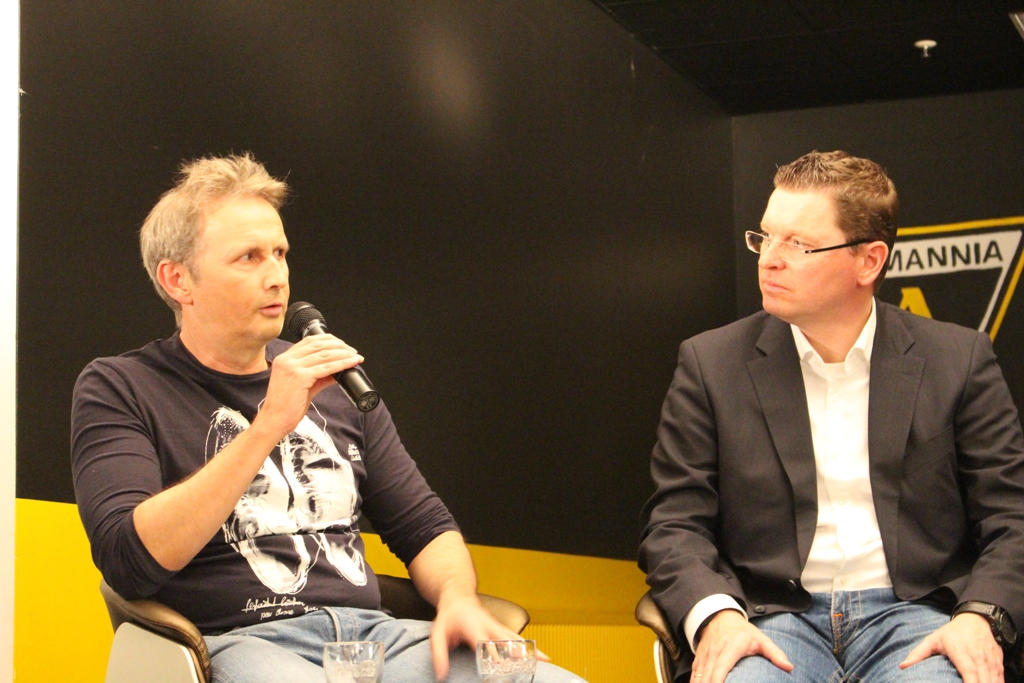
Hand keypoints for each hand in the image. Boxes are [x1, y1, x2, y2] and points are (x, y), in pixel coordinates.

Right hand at [255, 334, 362, 436]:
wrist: (274, 420)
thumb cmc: (285, 406)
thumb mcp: (303, 385)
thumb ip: (319, 376)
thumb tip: (337, 370)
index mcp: (284, 358)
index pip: (309, 341)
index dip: (328, 340)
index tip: (342, 344)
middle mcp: (287, 359)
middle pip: (318, 345)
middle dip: (339, 346)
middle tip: (352, 350)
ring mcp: (292, 367)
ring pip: (324, 355)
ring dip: (343, 354)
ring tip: (355, 356)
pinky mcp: (299, 377)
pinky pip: (326, 368)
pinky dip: (342, 364)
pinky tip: (351, 363)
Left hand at [429, 592, 546, 680]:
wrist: (458, 595)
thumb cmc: (449, 616)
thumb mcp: (437, 634)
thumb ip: (439, 655)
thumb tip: (442, 676)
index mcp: (473, 627)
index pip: (485, 644)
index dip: (493, 657)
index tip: (500, 671)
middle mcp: (488, 625)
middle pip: (507, 640)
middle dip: (519, 653)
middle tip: (530, 666)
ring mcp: (497, 625)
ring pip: (516, 638)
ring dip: (530, 648)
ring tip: (545, 660)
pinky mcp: (500, 628)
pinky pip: (516, 638)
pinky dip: (529, 646)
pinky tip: (540, 655)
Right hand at [690, 610, 792, 682]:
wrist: (720, 616)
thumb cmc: (742, 632)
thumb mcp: (760, 639)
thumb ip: (774, 653)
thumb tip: (789, 667)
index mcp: (730, 648)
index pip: (721, 668)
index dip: (717, 681)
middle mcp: (714, 652)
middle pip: (707, 676)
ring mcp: (704, 656)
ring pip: (698, 676)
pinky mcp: (699, 658)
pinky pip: (694, 674)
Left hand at [900, 613, 1003, 682]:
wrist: (977, 619)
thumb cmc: (952, 633)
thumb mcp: (933, 639)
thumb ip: (918, 653)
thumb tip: (903, 666)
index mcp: (960, 650)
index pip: (968, 670)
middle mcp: (977, 655)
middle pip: (983, 678)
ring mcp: (990, 659)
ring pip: (994, 678)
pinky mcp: (998, 662)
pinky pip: (1000, 677)